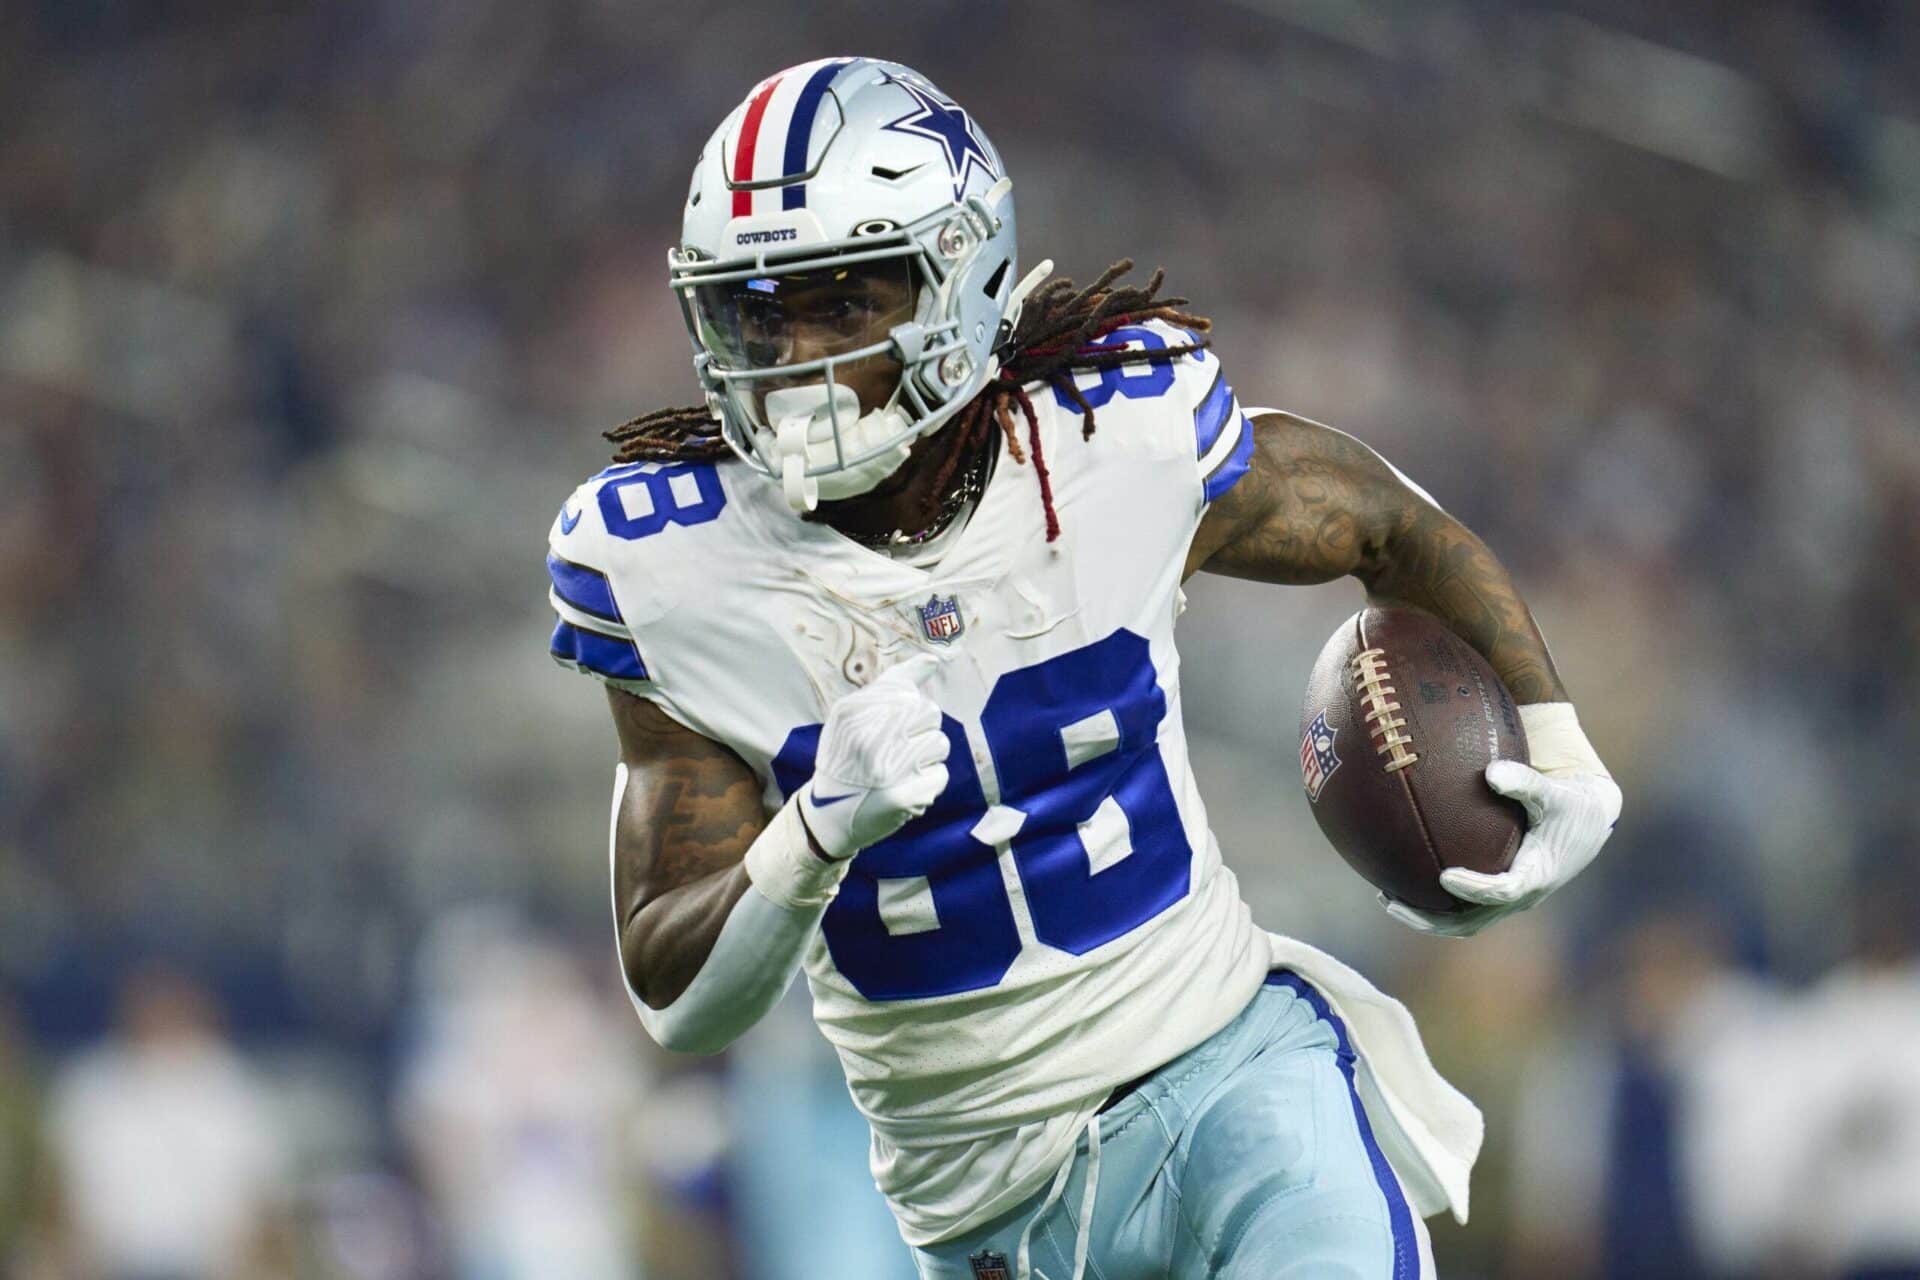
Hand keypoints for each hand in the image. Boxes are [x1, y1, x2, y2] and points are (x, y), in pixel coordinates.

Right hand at [798, 655, 950, 859]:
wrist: (828, 816)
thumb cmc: (847, 757)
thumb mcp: (853, 713)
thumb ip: (893, 684)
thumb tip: (933, 661)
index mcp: (853, 710)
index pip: (908, 694)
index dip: (907, 711)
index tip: (890, 730)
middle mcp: (868, 735)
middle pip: (930, 712)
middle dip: (921, 730)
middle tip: (898, 750)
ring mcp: (885, 768)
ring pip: (939, 744)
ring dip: (927, 759)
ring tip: (901, 770)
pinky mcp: (900, 797)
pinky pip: (939, 776)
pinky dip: (928, 785)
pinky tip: (906, 790)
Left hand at [1381, 758, 1621, 937]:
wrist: (1586, 820)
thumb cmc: (1568, 802)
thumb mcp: (1553, 791)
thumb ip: (1524, 782)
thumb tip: (1491, 772)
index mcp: (1537, 875)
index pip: (1503, 891)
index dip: (1474, 888)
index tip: (1444, 876)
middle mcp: (1522, 895)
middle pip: (1472, 921)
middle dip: (1431, 918)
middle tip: (1392, 902)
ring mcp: (1509, 899)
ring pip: (1463, 922)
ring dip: (1425, 916)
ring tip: (1386, 898)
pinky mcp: (1500, 894)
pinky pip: (1463, 907)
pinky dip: (1433, 902)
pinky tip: (1401, 881)